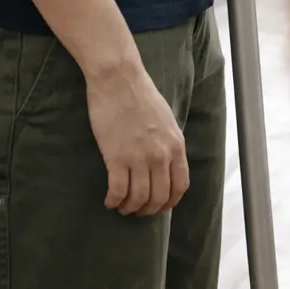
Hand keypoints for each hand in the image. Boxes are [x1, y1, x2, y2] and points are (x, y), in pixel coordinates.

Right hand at [86, 58, 188, 216]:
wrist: (118, 78)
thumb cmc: (140, 94)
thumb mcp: (166, 119)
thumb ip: (168, 142)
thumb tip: (167, 162)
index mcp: (176, 145)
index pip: (180, 186)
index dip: (169, 202)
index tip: (159, 206)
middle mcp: (161, 155)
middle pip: (159, 197)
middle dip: (148, 210)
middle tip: (137, 210)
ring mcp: (139, 157)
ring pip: (138, 199)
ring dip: (130, 208)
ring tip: (122, 206)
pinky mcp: (116, 157)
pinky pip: (118, 191)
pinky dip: (113, 201)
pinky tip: (109, 200)